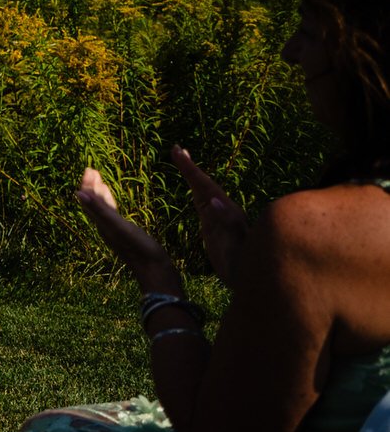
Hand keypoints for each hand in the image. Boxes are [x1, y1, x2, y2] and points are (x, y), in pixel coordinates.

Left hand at [76, 168, 179, 288]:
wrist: (156, 272)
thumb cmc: (140, 249)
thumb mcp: (119, 227)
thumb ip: (100, 210)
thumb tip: (78, 193)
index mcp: (101, 224)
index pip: (89, 200)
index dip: (88, 184)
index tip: (89, 169)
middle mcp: (105, 228)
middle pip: (93, 203)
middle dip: (91, 186)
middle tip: (92, 170)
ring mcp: (115, 232)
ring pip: (102, 209)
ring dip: (100, 194)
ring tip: (100, 182)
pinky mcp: (126, 236)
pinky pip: (113, 216)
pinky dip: (111, 205)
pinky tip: (115, 206)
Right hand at [174, 147, 247, 285]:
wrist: (254, 281)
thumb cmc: (240, 266)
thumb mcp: (230, 246)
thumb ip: (225, 222)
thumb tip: (214, 200)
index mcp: (227, 212)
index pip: (204, 184)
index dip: (190, 168)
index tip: (177, 151)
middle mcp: (227, 211)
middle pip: (206, 184)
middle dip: (191, 168)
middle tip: (177, 150)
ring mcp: (226, 219)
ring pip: (208, 191)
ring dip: (195, 177)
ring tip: (184, 163)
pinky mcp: (222, 228)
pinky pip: (207, 202)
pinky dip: (199, 191)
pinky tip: (197, 193)